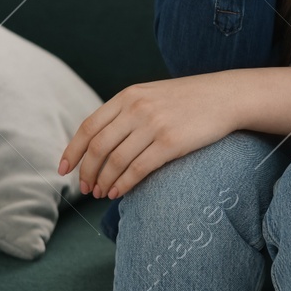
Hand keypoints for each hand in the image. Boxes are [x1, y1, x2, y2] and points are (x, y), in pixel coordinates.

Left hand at [57, 73, 242, 199]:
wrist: (226, 96)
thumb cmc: (189, 100)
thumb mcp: (152, 96)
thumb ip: (126, 113)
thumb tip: (98, 143)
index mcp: (128, 96)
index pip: (88, 127)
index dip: (72, 151)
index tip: (64, 170)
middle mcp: (137, 108)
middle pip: (98, 148)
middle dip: (87, 173)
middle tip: (86, 189)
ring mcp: (154, 125)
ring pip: (115, 161)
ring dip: (104, 182)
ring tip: (103, 194)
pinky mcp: (171, 143)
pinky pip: (137, 169)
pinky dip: (123, 184)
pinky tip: (119, 192)